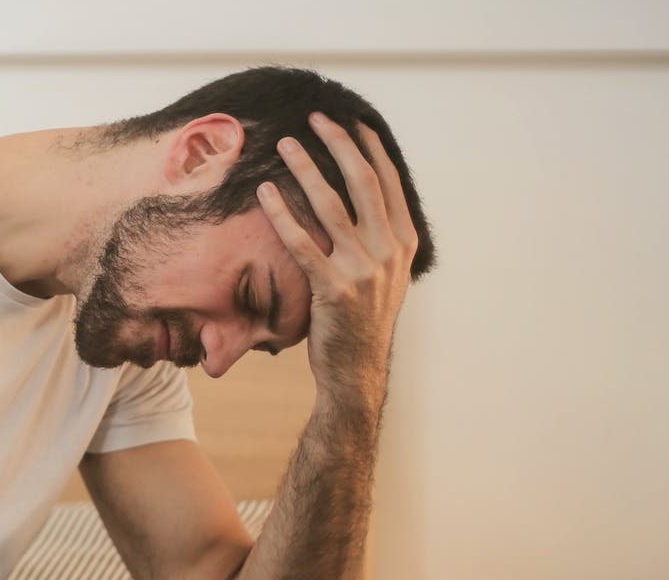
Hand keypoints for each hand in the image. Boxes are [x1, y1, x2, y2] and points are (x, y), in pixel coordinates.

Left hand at [256, 112, 419, 417]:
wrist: (356, 371)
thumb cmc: (361, 321)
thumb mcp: (384, 276)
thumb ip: (378, 238)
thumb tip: (362, 199)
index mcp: (403, 242)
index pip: (387, 182)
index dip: (368, 148)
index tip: (350, 121)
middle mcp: (388, 251)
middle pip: (363, 183)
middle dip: (339, 145)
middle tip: (316, 118)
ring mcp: (363, 270)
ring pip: (332, 206)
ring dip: (307, 170)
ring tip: (285, 144)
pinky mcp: (334, 289)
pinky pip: (302, 243)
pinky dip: (282, 215)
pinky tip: (265, 193)